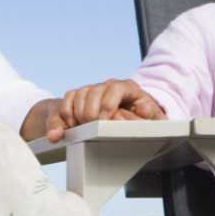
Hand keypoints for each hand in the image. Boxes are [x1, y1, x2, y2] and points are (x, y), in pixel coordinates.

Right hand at [39, 80, 166, 141]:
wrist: (124, 115)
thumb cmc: (138, 118)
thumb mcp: (150, 116)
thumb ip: (150, 114)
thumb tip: (145, 110)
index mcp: (126, 87)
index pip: (115, 89)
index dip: (108, 104)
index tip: (103, 120)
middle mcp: (107, 86)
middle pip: (93, 92)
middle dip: (90, 112)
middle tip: (91, 128)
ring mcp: (92, 90)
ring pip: (78, 95)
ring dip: (77, 114)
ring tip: (82, 129)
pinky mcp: (78, 97)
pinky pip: (66, 100)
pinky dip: (64, 115)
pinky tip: (67, 129)